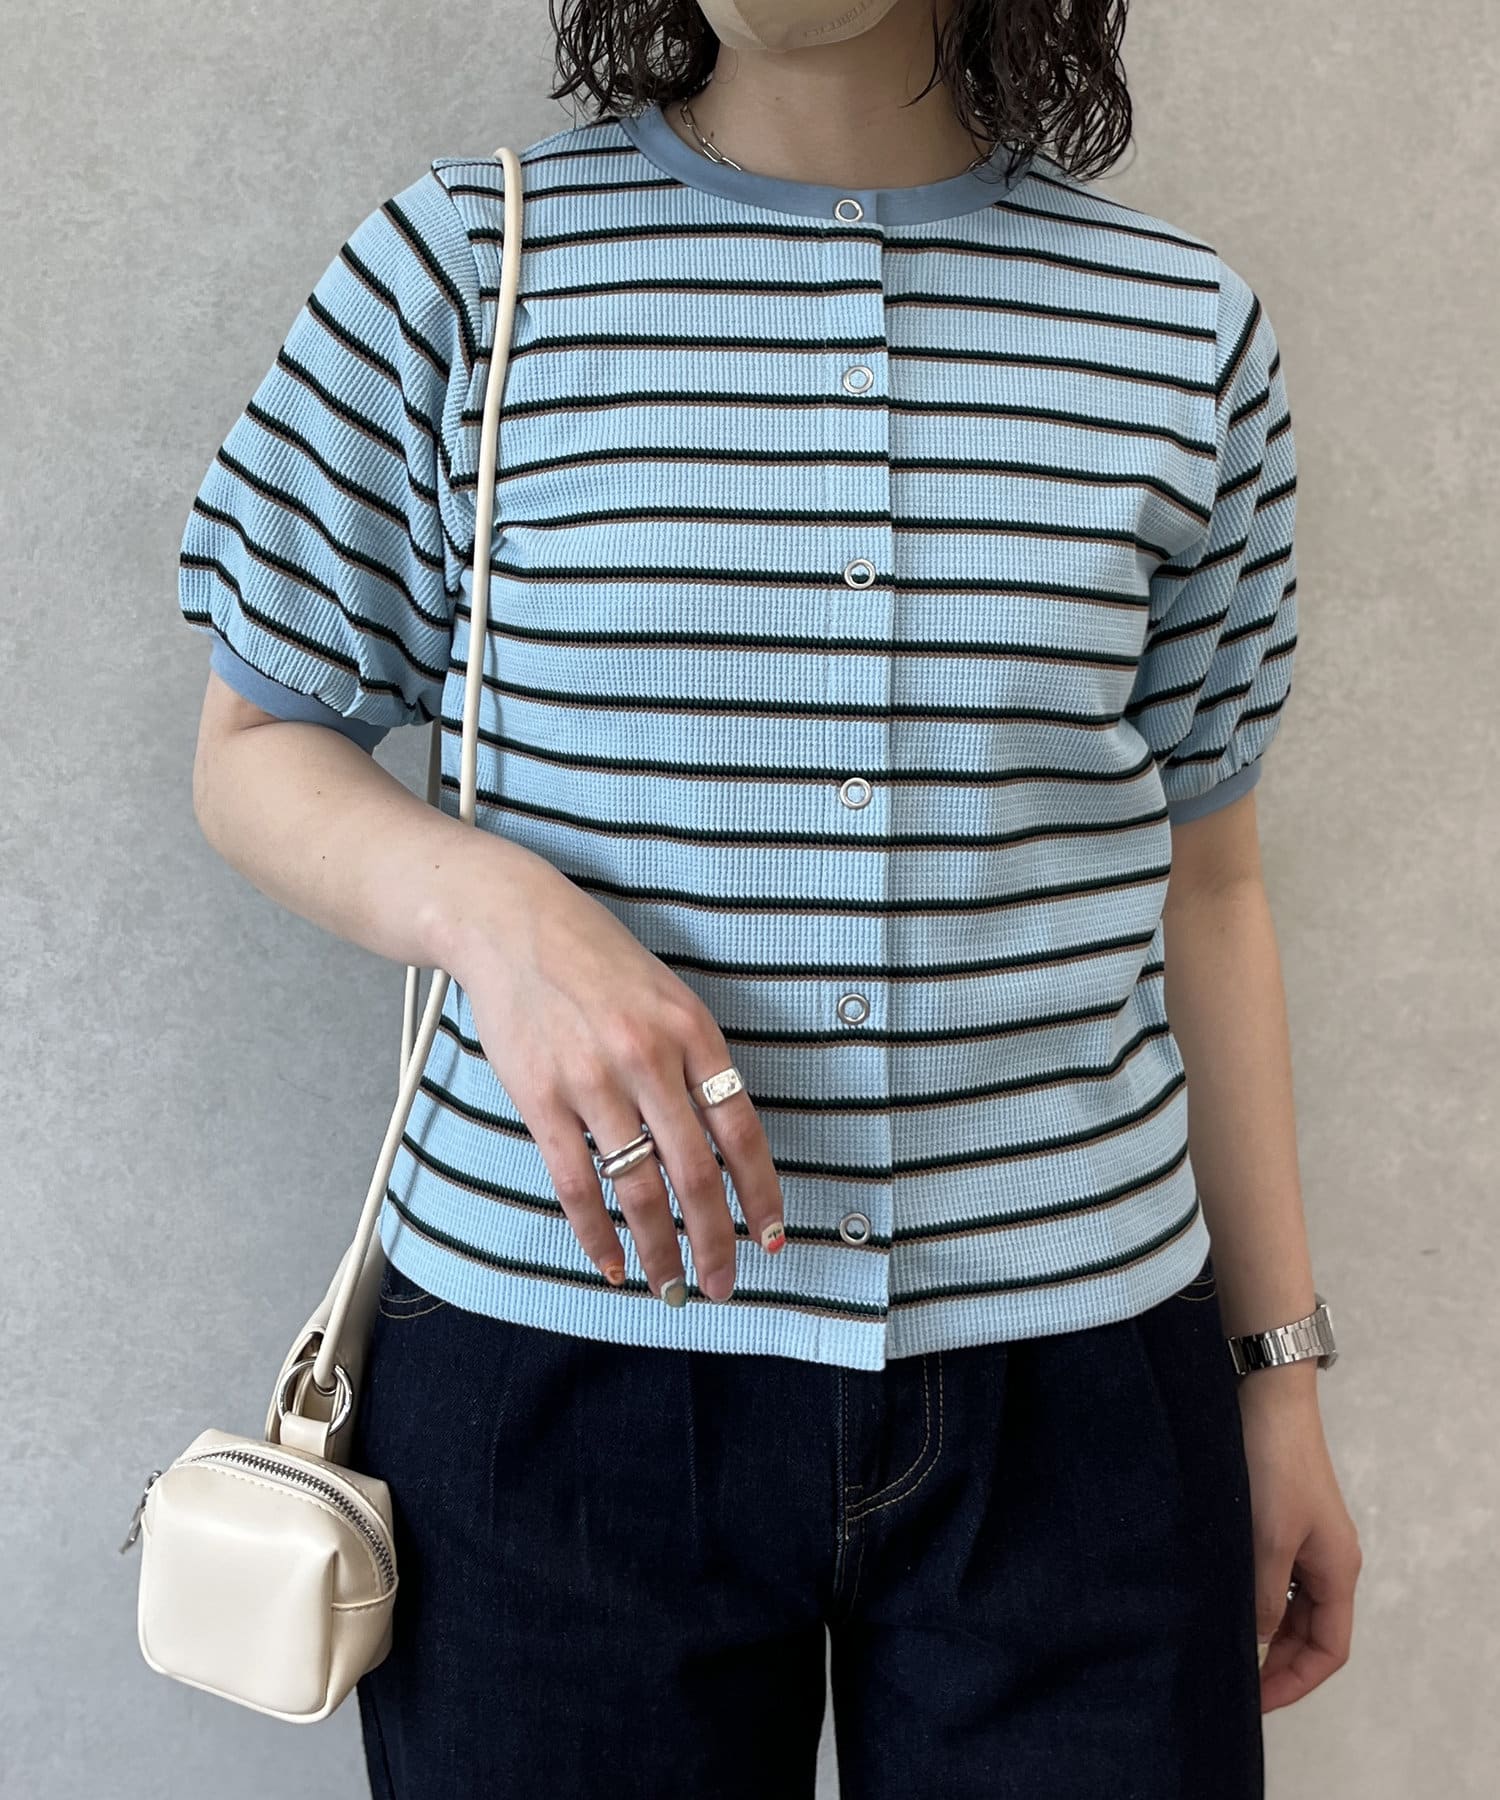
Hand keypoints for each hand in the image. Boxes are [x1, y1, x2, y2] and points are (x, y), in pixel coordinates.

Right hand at [449, 856, 785, 1302]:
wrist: (513, 922)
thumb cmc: (595, 959)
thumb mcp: (667, 994)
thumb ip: (695, 1061)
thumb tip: (722, 1143)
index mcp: (693, 1031)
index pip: (742, 1130)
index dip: (761, 1194)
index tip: (770, 1238)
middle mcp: (649, 1058)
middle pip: (696, 1174)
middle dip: (714, 1243)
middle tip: (722, 1283)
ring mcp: (593, 1080)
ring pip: (638, 1189)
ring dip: (660, 1250)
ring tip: (671, 1287)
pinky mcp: (541, 1098)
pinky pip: (575, 1183)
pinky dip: (596, 1234)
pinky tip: (612, 1264)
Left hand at [1237, 1366, 1362, 1711]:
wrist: (1265, 1396)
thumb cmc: (1273, 1467)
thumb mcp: (1270, 1539)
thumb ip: (1265, 1596)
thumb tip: (1256, 1643)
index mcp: (1336, 1570)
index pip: (1329, 1649)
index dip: (1296, 1680)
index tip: (1254, 1700)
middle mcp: (1325, 1560)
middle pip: (1307, 1631)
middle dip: (1274, 1660)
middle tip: (1227, 1678)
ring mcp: (1302, 1538)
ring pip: (1285, 1604)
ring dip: (1259, 1627)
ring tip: (1217, 1643)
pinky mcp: (1276, 1517)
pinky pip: (1270, 1574)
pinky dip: (1250, 1594)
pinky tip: (1217, 1597)